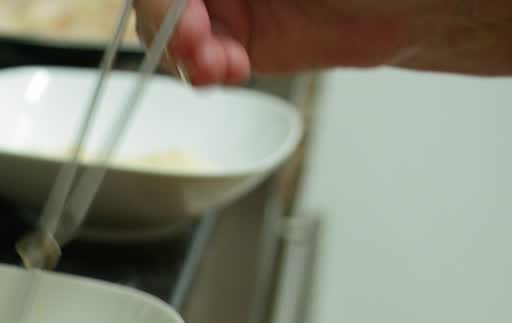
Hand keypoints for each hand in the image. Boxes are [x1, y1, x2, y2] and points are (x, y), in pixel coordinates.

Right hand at [134, 0, 511, 84]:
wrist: (406, 7)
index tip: (178, 8)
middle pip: (159, 3)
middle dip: (171, 25)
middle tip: (195, 42)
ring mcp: (221, 6)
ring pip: (169, 33)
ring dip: (185, 54)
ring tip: (220, 65)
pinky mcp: (233, 44)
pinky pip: (196, 64)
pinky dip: (205, 73)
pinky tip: (230, 72)